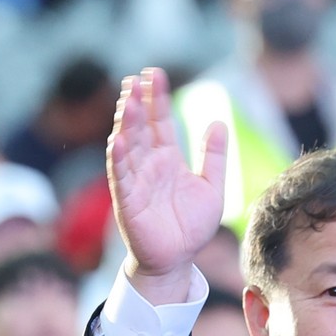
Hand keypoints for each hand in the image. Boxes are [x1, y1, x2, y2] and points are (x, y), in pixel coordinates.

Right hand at [105, 66, 228, 304]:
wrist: (178, 260)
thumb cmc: (192, 227)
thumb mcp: (212, 186)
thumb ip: (213, 155)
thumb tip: (218, 122)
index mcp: (168, 160)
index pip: (160, 122)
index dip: (157, 98)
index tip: (153, 74)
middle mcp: (148, 166)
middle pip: (141, 128)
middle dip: (138, 104)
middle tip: (135, 79)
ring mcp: (136, 182)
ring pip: (128, 147)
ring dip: (127, 124)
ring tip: (129, 100)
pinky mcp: (127, 202)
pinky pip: (120, 177)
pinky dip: (118, 158)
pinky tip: (117, 139)